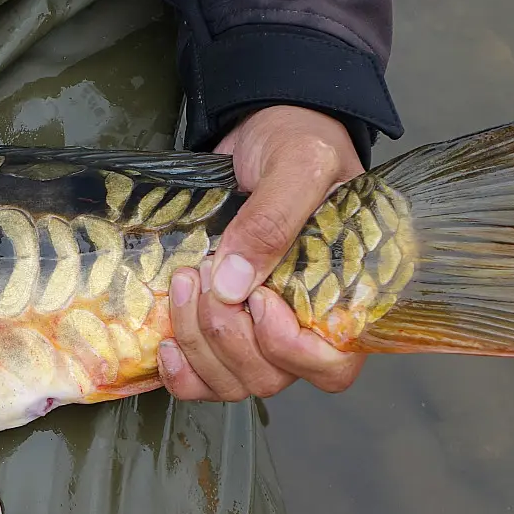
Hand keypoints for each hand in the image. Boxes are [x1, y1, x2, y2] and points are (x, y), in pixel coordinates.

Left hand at [158, 105, 365, 400]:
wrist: (259, 131)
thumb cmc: (295, 144)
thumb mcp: (298, 163)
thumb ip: (274, 217)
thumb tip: (234, 284)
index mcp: (346, 296)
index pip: (332, 366)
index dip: (289, 348)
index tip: (259, 299)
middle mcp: (307, 325)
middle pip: (271, 377)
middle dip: (226, 335)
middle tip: (201, 274)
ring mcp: (262, 332)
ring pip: (232, 382)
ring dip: (197, 344)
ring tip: (182, 283)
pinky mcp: (222, 328)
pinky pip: (202, 381)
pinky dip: (180, 371)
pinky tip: (167, 341)